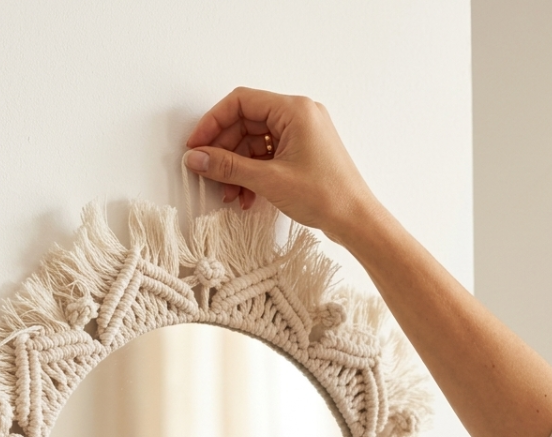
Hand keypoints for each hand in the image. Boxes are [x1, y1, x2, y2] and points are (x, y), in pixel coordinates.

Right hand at [184, 86, 377, 242]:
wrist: (355, 220)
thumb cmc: (325, 195)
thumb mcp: (268, 180)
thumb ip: (228, 167)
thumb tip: (196, 158)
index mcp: (294, 110)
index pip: (241, 102)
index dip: (213, 122)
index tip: (196, 146)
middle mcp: (299, 115)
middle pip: (246, 123)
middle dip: (225, 152)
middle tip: (208, 174)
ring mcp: (302, 134)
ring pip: (255, 143)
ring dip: (238, 168)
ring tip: (229, 194)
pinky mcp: (302, 153)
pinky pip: (268, 156)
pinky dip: (253, 174)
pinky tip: (246, 196)